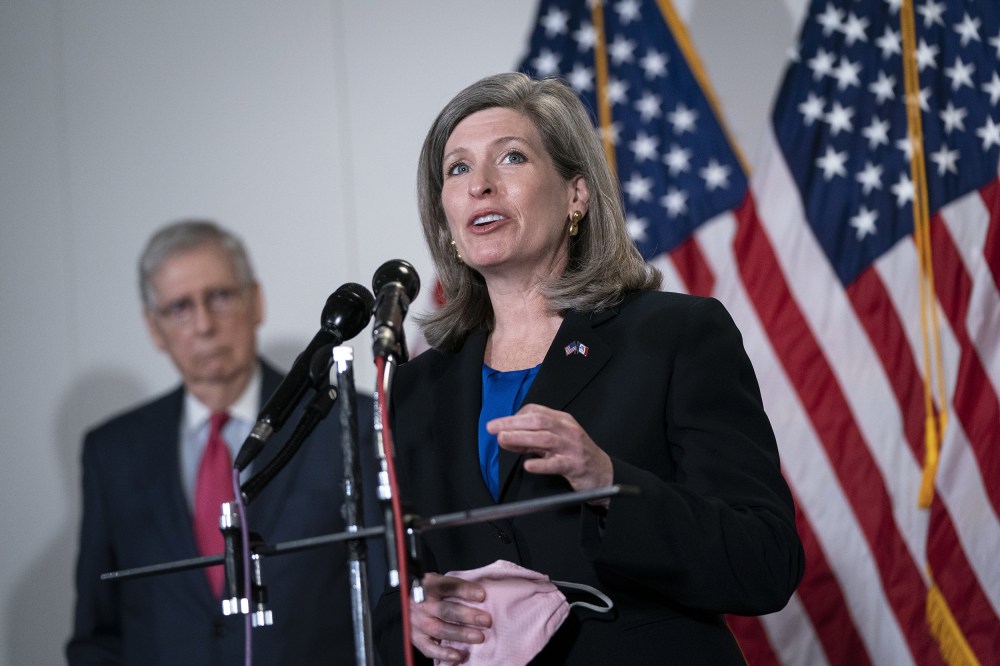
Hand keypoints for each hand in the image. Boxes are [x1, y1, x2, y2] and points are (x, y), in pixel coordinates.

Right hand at [410, 573, 491, 662]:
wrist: (409, 603)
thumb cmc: (433, 592)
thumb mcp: (441, 582)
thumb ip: (456, 586)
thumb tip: (483, 593)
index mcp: (429, 585)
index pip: (447, 586)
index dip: (465, 590)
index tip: (482, 595)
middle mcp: (422, 604)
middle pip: (445, 610)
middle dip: (467, 615)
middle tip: (486, 620)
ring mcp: (417, 622)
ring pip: (440, 629)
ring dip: (461, 634)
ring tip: (479, 637)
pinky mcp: (416, 639)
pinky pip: (429, 649)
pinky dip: (444, 653)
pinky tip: (459, 655)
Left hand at [488, 403, 612, 502]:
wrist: (604, 473)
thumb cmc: (575, 455)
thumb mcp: (554, 443)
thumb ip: (530, 440)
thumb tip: (504, 437)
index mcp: (562, 420)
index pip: (536, 411)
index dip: (515, 417)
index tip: (499, 425)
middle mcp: (567, 430)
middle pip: (538, 421)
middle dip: (513, 423)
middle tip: (493, 428)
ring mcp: (573, 447)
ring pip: (545, 439)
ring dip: (522, 438)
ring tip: (503, 440)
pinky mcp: (576, 465)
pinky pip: (557, 464)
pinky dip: (542, 464)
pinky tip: (528, 465)